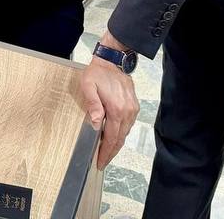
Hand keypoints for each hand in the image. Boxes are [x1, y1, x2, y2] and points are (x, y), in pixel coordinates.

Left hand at [77, 35, 138, 169]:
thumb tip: (96, 124)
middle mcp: (127, 112)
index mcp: (116, 109)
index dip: (106, 152)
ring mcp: (132, 109)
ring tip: (107, 152)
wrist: (112, 60)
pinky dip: (121, 134)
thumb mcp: (88, 86)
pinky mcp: (134, 106)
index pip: (112, 138)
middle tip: (103, 162)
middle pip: (120, 139)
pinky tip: (114, 137)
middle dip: (111, 152)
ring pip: (125, 133)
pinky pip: (128, 125)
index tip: (100, 162)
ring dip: (116, 144)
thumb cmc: (97, 73)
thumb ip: (93, 105)